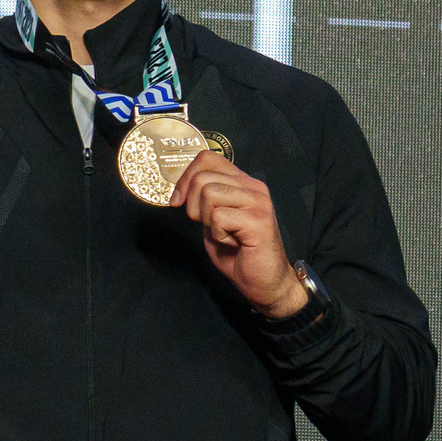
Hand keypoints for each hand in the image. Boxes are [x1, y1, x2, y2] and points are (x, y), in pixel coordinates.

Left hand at [170, 150, 305, 317]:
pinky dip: (218, 235)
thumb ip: (203, 200)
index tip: (177, 201)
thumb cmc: (238, 253)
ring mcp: (258, 202)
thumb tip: (181, 188)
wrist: (264, 282)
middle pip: (202, 177)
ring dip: (207, 220)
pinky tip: (233, 243)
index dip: (185, 177)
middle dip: (192, 206)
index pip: (207, 157)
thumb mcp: (213, 220)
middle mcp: (253, 186)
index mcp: (242, 182)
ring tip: (224, 234)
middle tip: (209, 226)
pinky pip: (218, 217)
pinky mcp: (258, 220)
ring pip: (209, 193)